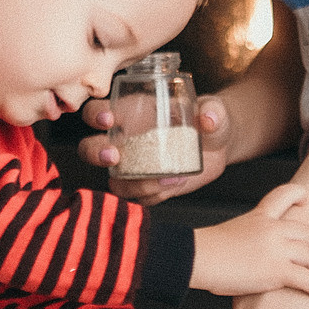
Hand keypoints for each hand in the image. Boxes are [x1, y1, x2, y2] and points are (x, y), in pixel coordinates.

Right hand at [79, 94, 233, 204]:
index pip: (98, 111)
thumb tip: (210, 118)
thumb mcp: (213, 109)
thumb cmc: (209, 118)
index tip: (109, 120)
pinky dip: (151, 196)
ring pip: (113, 181)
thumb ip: (212, 110)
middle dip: (96, 154)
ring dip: (131, 184)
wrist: (218, 146)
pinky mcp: (147, 186)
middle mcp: (126, 141)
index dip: (95, 115)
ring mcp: (134, 166)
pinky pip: (137, 199)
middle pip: (90, 149)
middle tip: (116, 157)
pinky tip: (173, 185)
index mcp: (132, 113)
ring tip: (163, 179)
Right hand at [190, 183, 308, 297]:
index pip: (286, 194)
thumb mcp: (232, 229)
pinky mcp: (278, 271)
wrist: (197, 258)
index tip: (305, 199)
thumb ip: (250, 233)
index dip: (300, 195)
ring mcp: (277, 249)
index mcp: (261, 216)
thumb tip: (251, 249)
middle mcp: (274, 229)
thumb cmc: (206, 251)